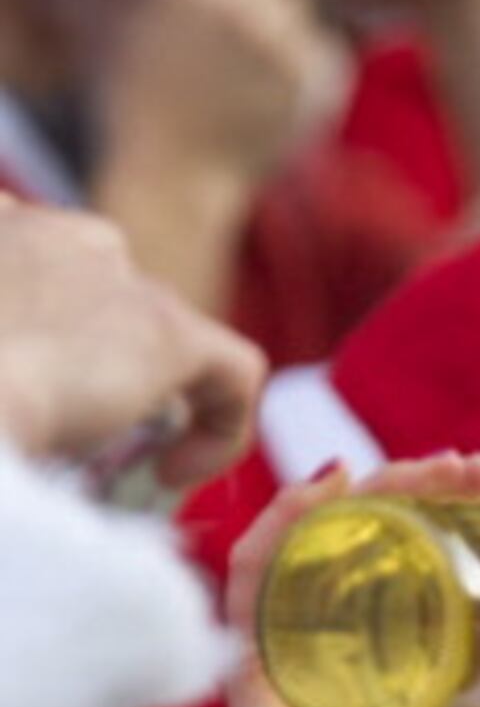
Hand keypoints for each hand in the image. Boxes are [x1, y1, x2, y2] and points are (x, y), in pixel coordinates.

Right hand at [0, 201, 263, 485]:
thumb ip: (2, 363)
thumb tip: (11, 417)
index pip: (25, 264)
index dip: (35, 330)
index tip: (21, 381)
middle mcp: (48, 233)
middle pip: (98, 298)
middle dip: (94, 364)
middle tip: (69, 434)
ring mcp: (111, 276)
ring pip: (160, 335)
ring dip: (148, 401)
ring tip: (122, 464)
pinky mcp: (167, 330)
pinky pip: (231, 371)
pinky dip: (220, 426)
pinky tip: (177, 473)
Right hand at [98, 0, 347, 194]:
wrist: (177, 177)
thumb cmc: (147, 99)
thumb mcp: (146, 17)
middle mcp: (245, 7)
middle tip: (231, 28)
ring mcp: (283, 44)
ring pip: (296, 0)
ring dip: (279, 19)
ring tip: (248, 60)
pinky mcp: (311, 80)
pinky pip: (320, 40)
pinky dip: (301, 55)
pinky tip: (270, 82)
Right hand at [225, 454, 479, 706]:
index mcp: (398, 664)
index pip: (410, 563)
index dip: (443, 512)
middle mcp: (341, 650)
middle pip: (362, 541)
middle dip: (413, 488)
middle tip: (471, 469)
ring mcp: (292, 657)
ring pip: (310, 545)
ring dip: (362, 493)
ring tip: (422, 471)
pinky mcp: (253, 674)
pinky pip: (253, 580)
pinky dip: (283, 527)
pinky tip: (329, 489)